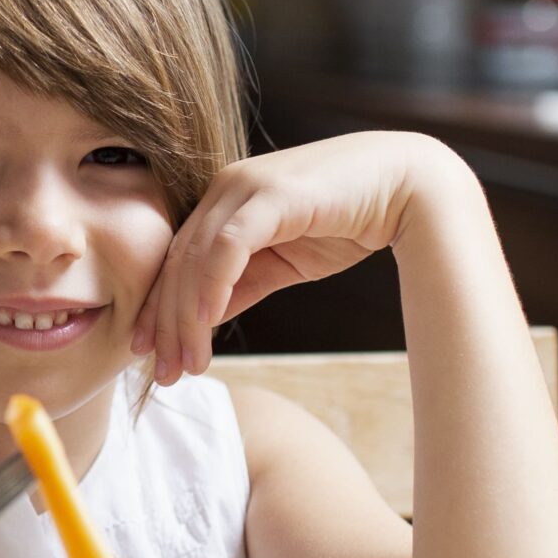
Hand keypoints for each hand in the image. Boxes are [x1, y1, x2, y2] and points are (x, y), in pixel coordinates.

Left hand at [131, 132, 462, 384]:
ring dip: (187, 316)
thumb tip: (204, 321)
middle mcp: (226, 188)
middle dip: (165, 322)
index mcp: (225, 200)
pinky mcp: (269, 194)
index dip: (160, 308)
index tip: (151, 354)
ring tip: (188, 363)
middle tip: (163, 371)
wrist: (406, 187)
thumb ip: (243, 285)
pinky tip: (208, 324)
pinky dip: (212, 286)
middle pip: (178, 262)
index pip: (178, 260)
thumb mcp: (284, 263)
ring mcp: (245, 186)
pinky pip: (228, 247)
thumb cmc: (349, 220)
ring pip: (197, 258)